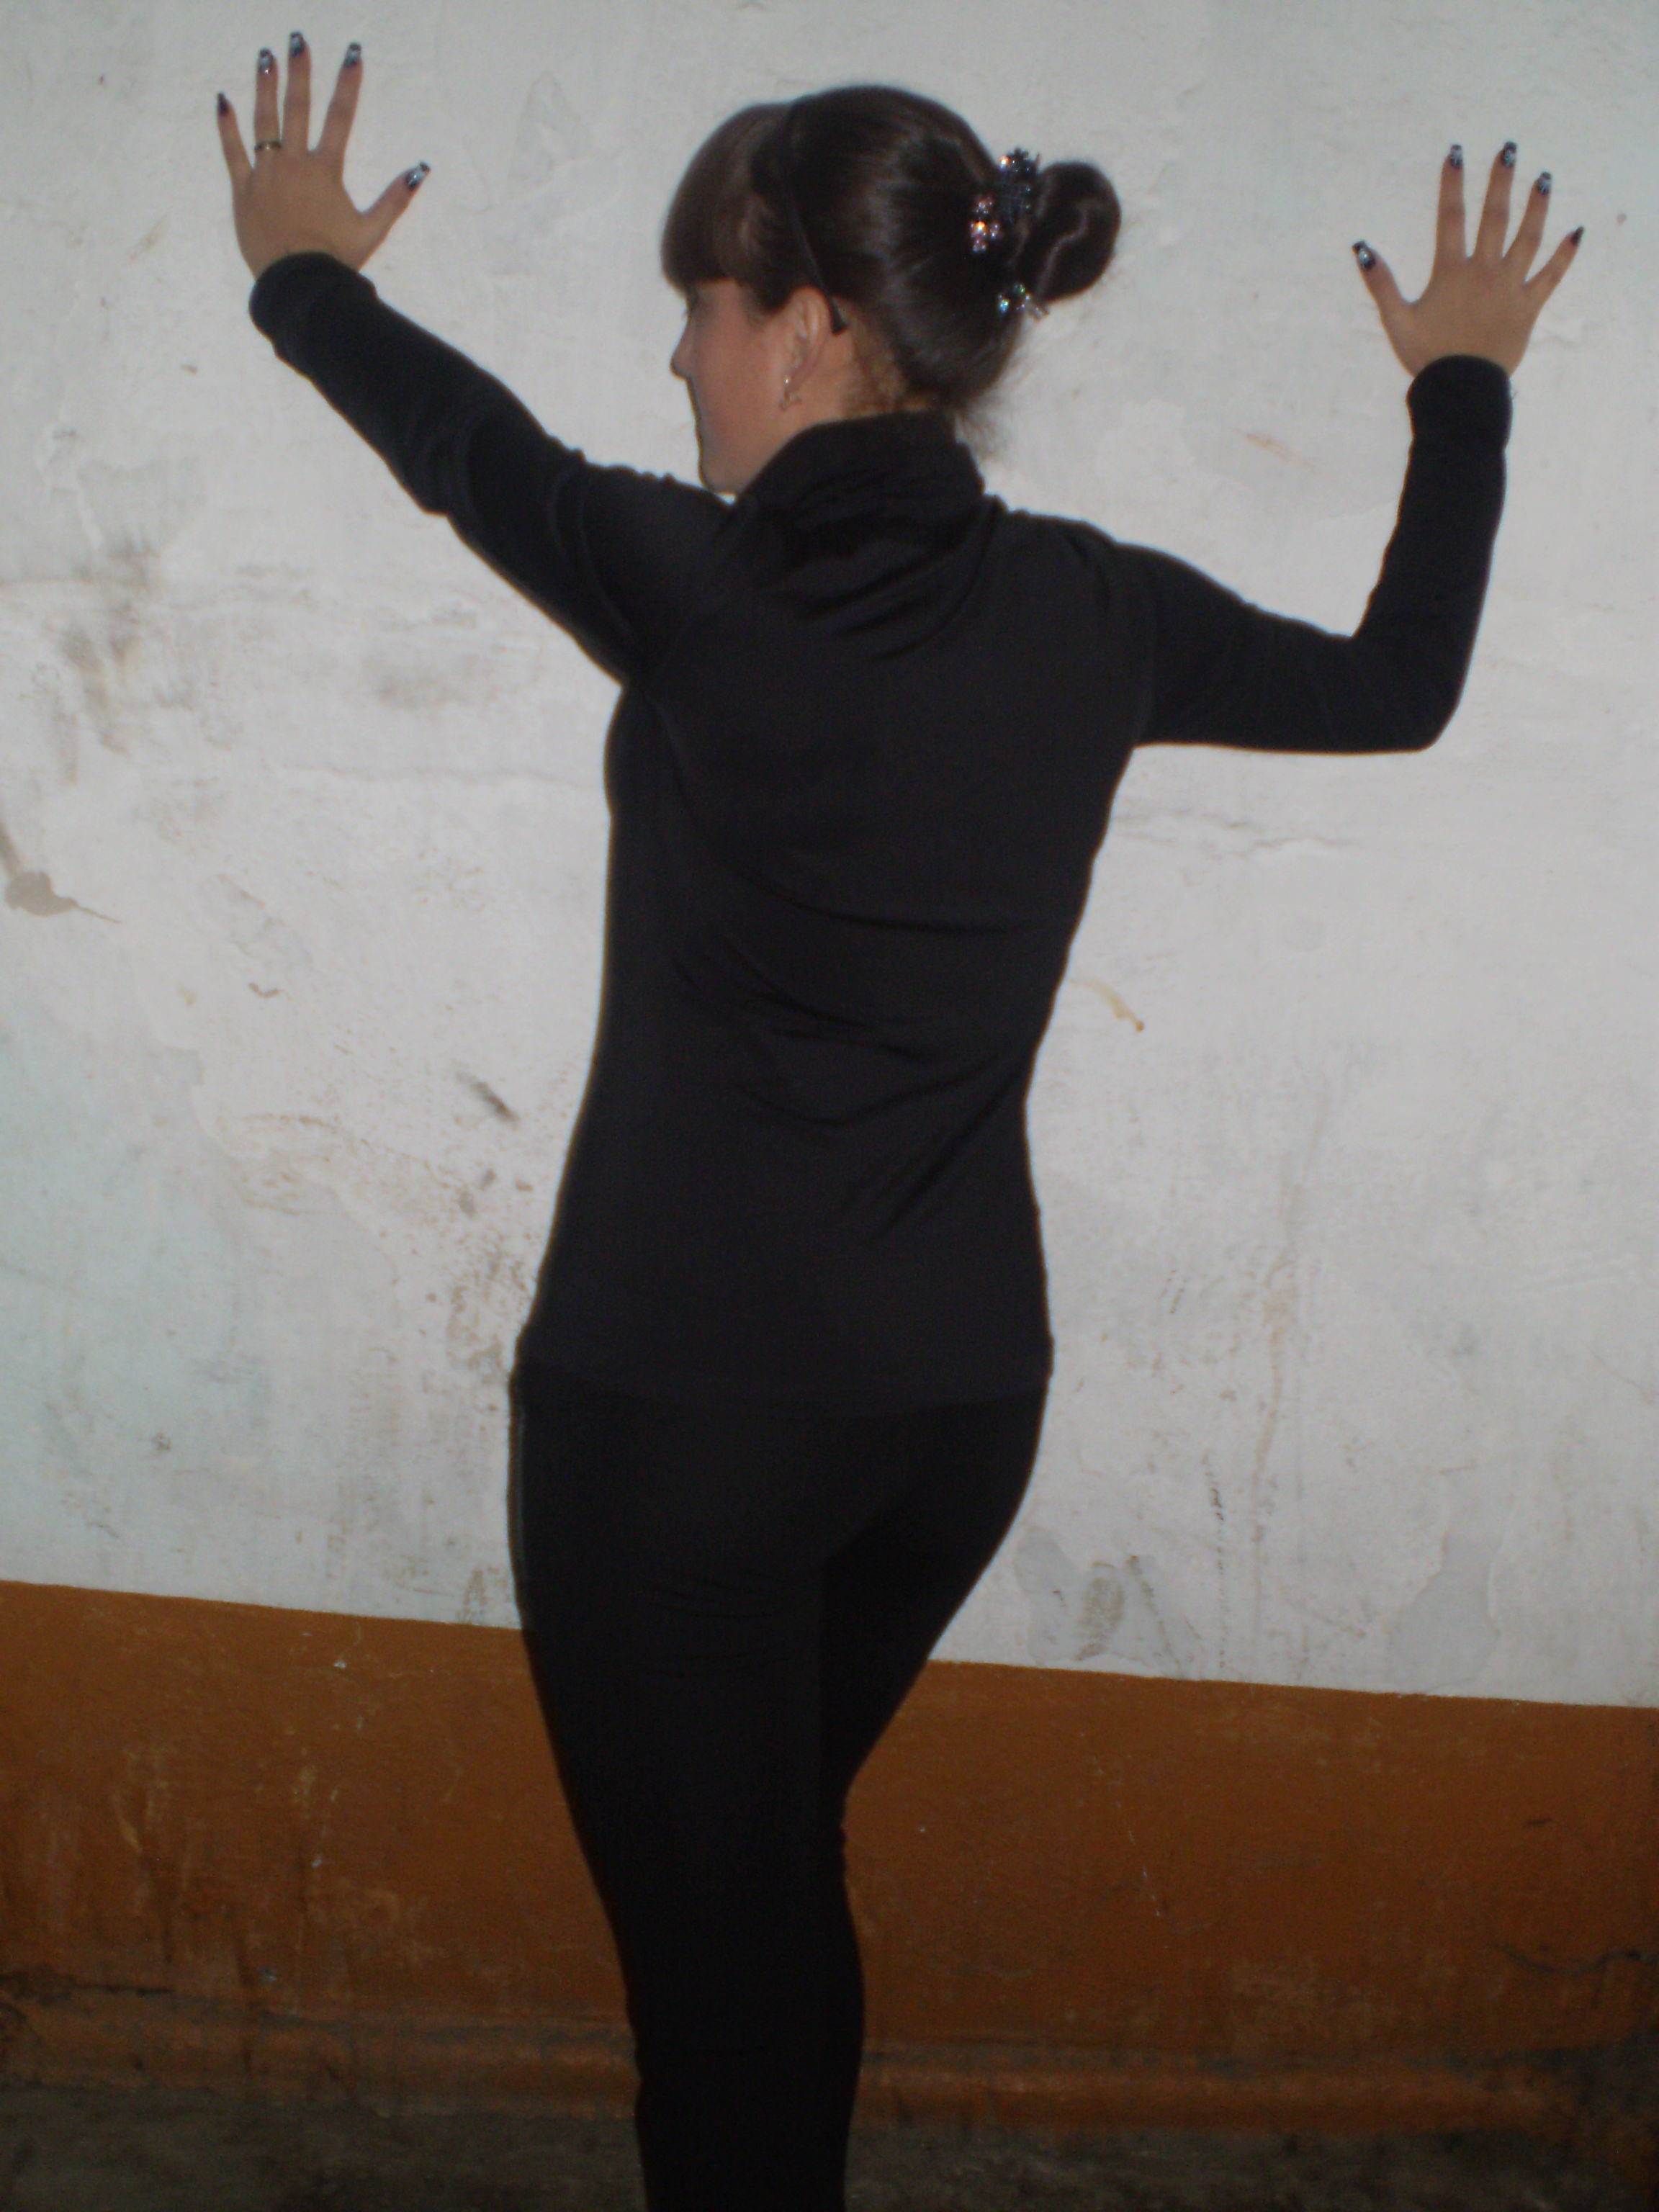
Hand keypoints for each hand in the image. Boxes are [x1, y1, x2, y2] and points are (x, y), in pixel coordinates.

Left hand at [216, 36, 426, 280]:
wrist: (298, 283)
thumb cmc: (336, 259)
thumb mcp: (372, 230)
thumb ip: (396, 198)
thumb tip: (421, 169)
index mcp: (325, 170)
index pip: (340, 117)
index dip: (348, 83)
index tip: (352, 54)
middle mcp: (294, 164)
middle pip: (297, 108)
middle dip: (299, 72)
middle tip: (298, 41)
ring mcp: (266, 174)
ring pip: (263, 121)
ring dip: (264, 86)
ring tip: (265, 57)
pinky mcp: (244, 190)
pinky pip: (232, 151)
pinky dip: (226, 125)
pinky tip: (223, 100)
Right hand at [1354, 144, 1580, 377]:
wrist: (1462, 388)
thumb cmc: (1426, 356)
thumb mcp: (1396, 320)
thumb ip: (1381, 283)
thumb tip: (1362, 248)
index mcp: (1452, 272)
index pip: (1451, 218)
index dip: (1452, 183)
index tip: (1456, 153)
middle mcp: (1484, 271)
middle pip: (1495, 216)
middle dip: (1501, 180)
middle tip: (1509, 148)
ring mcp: (1510, 287)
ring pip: (1528, 237)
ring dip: (1537, 205)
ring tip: (1543, 178)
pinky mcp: (1528, 306)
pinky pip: (1551, 275)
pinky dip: (1565, 254)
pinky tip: (1577, 232)